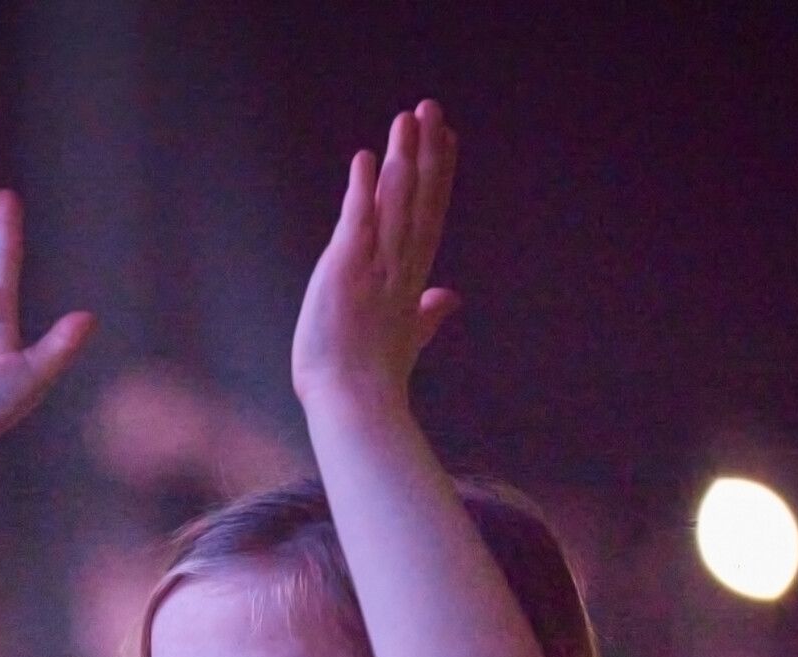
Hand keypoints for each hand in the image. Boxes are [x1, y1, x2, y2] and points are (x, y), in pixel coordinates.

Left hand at [292, 100, 461, 405]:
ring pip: (396, 205)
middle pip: (419, 201)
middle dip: (427, 154)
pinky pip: (358, 225)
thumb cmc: (370, 380)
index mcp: (410, 281)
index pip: (428, 218)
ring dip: (403, 160)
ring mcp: (375, 270)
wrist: (354, 407)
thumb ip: (428, 314)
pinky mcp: (346, 273)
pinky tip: (366, 159)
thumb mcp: (406, 339)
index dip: (438, 177)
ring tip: (409, 118)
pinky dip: (363, 192)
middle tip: (431, 109)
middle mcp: (398, 269)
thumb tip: (450, 298)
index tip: (447, 138)